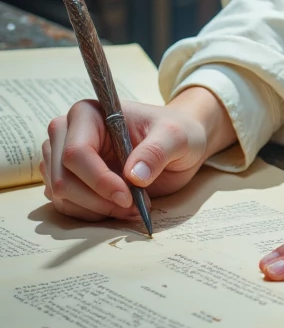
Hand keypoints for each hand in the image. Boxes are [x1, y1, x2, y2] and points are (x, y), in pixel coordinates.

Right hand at [41, 87, 235, 221]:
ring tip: (133, 206)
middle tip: (134, 206)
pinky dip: (93, 214)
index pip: (76, 153)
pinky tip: (120, 207)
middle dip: (99, 200)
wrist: (176, 144)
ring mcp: (62, 158)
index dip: (99, 180)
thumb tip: (134, 176)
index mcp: (88, 113)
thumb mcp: (176, 137)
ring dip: (97, 209)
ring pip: (62, 197)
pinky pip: (67, 206)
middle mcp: (67, 133)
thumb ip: (157, 151)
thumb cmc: (174, 132)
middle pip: (63, 179)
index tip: (128, 197)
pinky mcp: (67, 180)